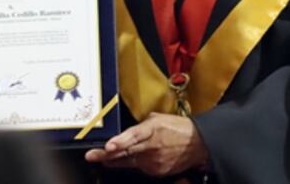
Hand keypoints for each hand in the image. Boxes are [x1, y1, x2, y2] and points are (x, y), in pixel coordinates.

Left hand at [84, 112, 207, 176]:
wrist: (198, 144)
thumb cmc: (178, 128)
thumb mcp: (158, 118)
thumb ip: (141, 125)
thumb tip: (127, 130)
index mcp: (152, 129)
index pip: (133, 136)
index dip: (120, 142)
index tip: (108, 147)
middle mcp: (152, 146)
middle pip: (126, 152)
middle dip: (106, 155)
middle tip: (91, 155)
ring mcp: (155, 161)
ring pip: (129, 161)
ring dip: (115, 160)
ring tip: (102, 158)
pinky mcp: (157, 171)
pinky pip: (140, 167)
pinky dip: (133, 163)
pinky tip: (127, 159)